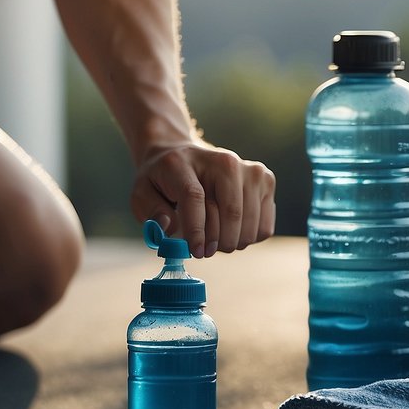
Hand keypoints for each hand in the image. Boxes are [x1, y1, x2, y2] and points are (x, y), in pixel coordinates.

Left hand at [131, 143, 275, 257]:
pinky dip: (248, 237)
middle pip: (231, 213)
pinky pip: (263, 228)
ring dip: (231, 242)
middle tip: (204, 250)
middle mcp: (224, 161)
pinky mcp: (266, 180)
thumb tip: (170, 226)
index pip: (195, 197)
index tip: (196, 252)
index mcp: (185, 162)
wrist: (184, 156)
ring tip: (216, 236)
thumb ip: (150, 212)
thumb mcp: (142, 194)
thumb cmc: (163, 180)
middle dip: (217, 243)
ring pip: (249, 226)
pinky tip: (232, 227)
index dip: (195, 229)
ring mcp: (250, 170)